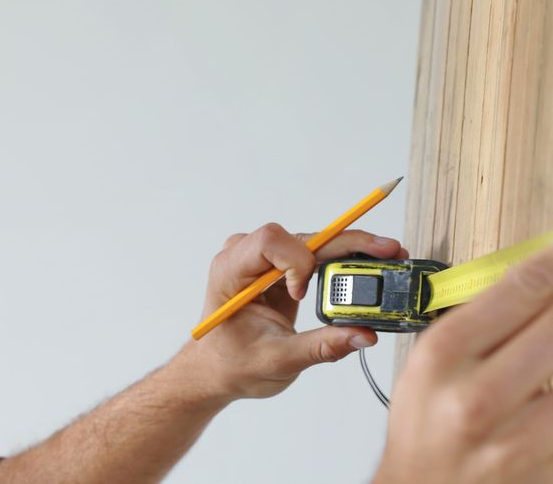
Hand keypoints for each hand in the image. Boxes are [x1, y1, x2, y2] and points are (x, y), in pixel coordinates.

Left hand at [170, 223, 407, 402]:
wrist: (218, 368)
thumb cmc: (232, 363)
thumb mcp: (276, 361)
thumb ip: (320, 347)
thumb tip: (363, 335)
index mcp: (230, 271)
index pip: (268, 242)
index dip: (295, 261)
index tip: (300, 295)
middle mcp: (245, 257)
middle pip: (299, 237)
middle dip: (345, 243)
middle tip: (388, 250)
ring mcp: (264, 260)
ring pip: (312, 241)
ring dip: (350, 248)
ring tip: (387, 257)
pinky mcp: (281, 268)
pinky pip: (314, 254)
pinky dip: (343, 258)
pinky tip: (368, 263)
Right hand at [375, 246, 552, 483]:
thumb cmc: (425, 430)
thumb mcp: (427, 367)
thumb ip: (474, 325)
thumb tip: (531, 281)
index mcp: (441, 359)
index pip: (515, 291)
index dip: (550, 264)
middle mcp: (476, 396)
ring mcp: (516, 437)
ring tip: (552, 341)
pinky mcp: (544, 463)